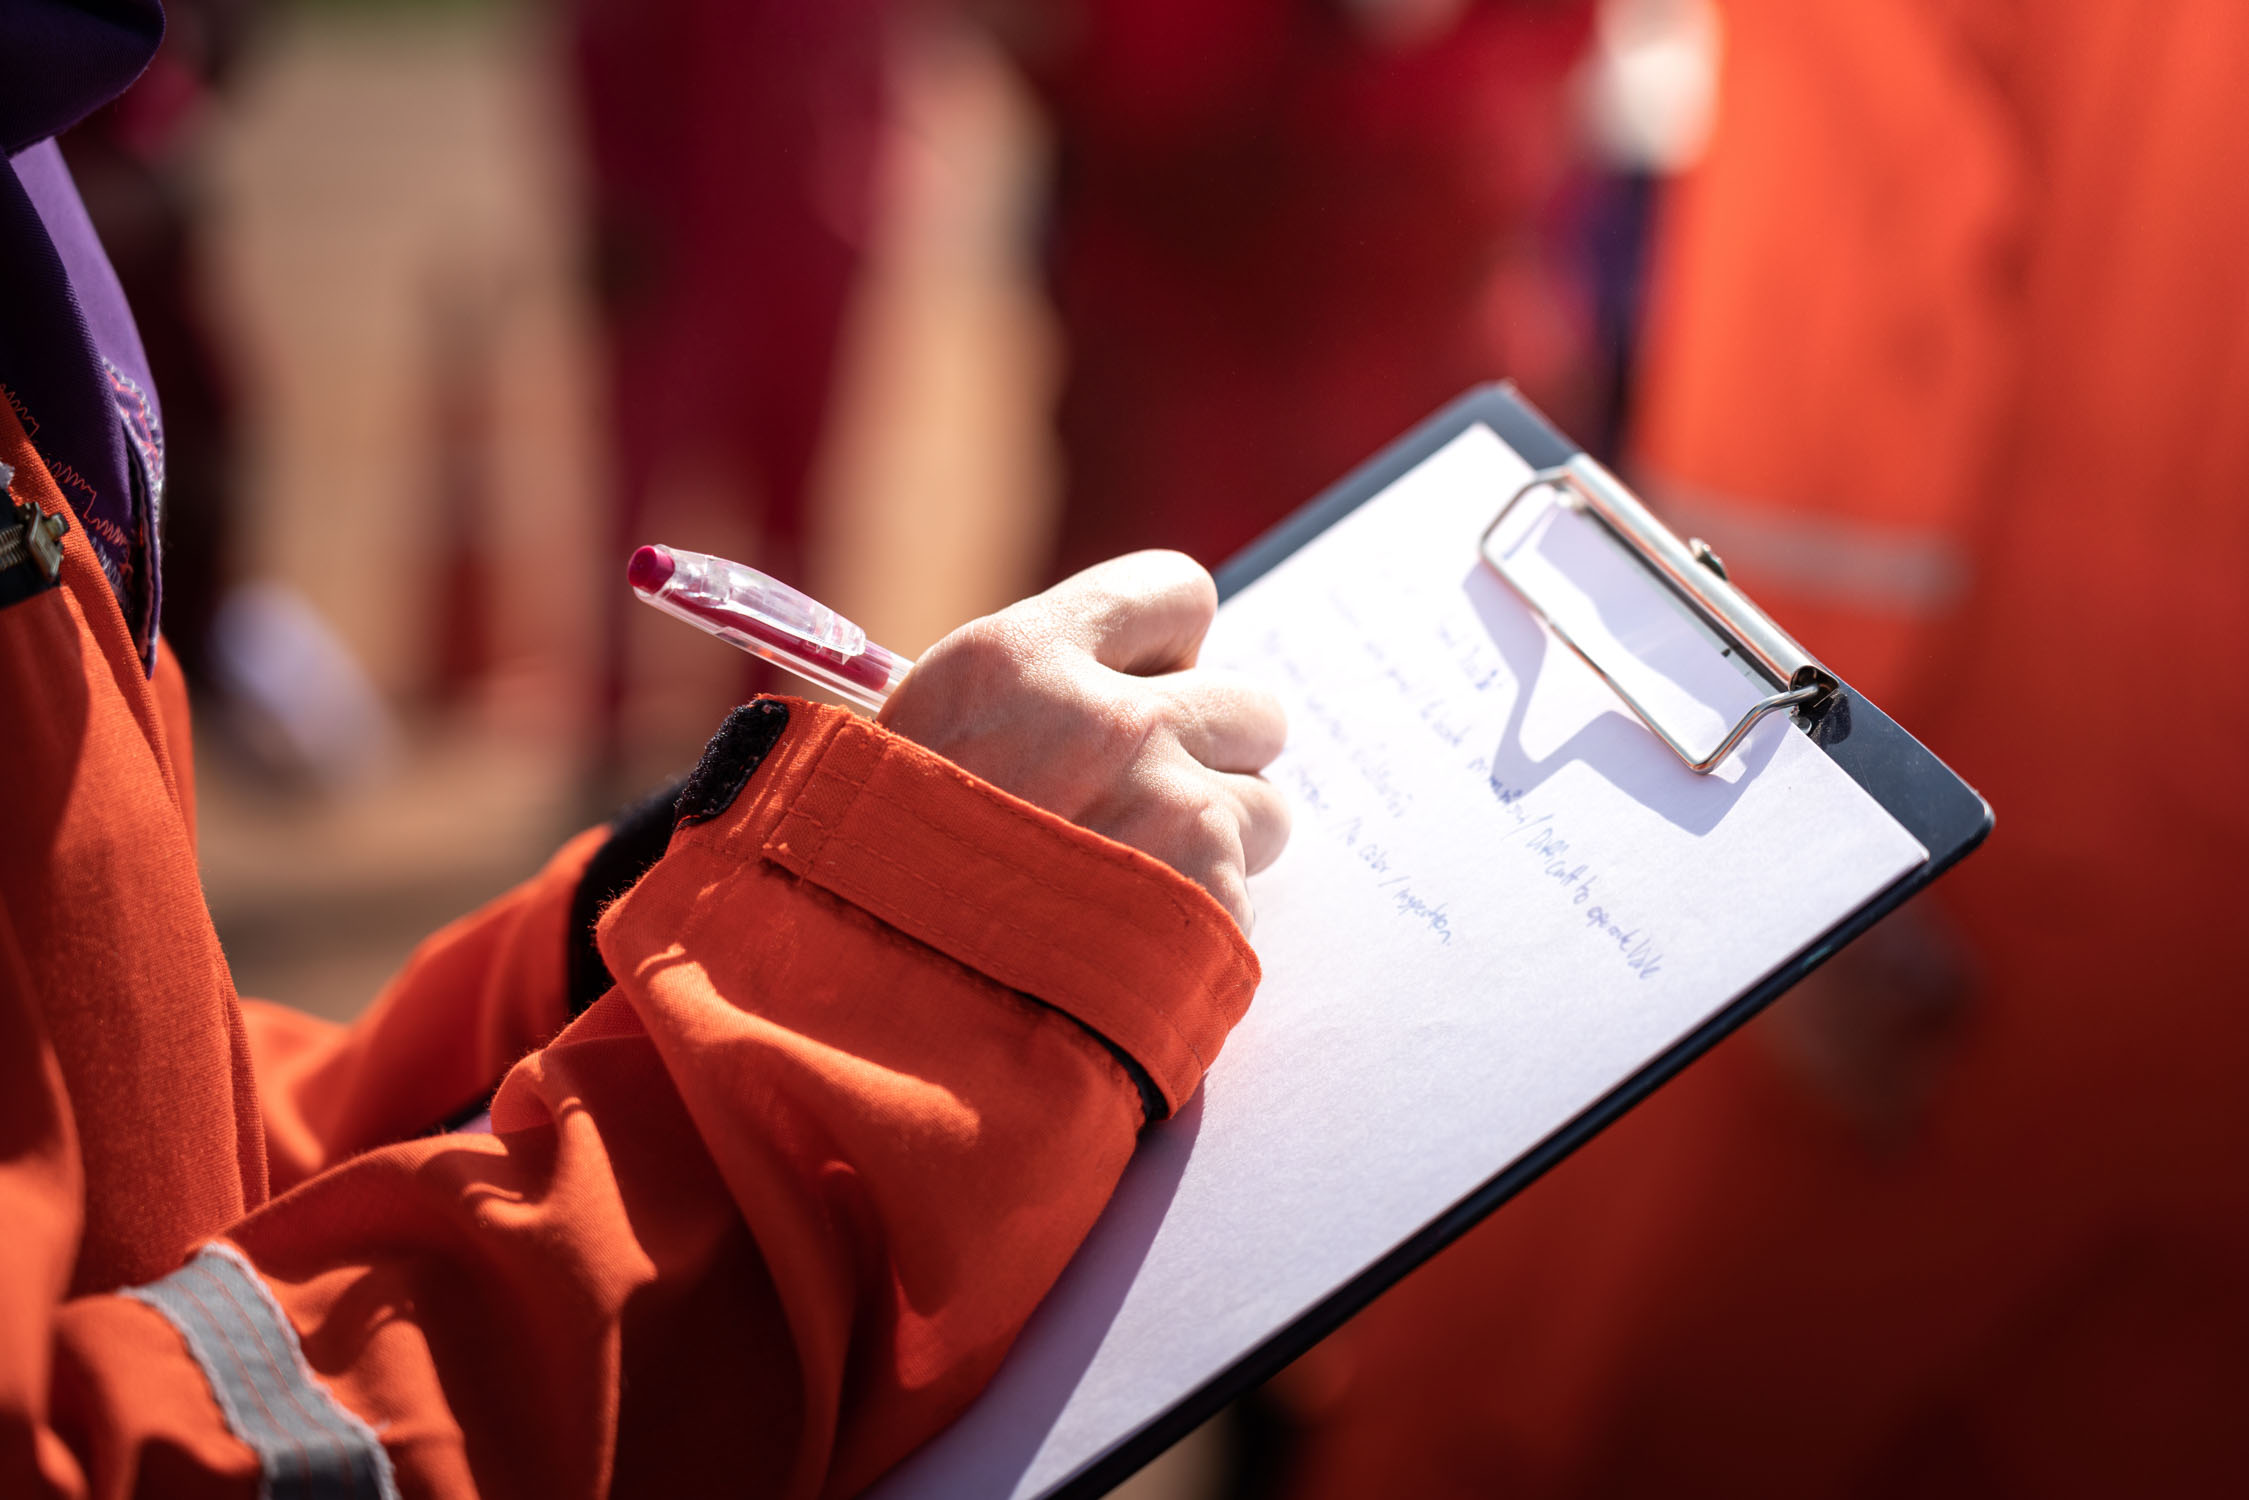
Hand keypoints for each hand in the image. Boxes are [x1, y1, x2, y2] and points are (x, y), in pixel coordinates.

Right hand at [878, 552, 1288, 930]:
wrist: (864, 1021)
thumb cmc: (858, 885)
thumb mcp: (905, 750)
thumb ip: (1014, 708)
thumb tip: (1094, 699)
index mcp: (1022, 659)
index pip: (1178, 593)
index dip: (1171, 651)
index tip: (1143, 692)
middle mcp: (1113, 720)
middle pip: (1251, 705)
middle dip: (1211, 757)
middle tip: (1144, 811)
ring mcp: (1171, 813)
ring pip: (1265, 809)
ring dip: (1216, 849)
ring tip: (1134, 895)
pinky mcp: (1209, 907)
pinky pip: (1243, 905)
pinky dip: (1198, 933)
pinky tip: (1126, 960)